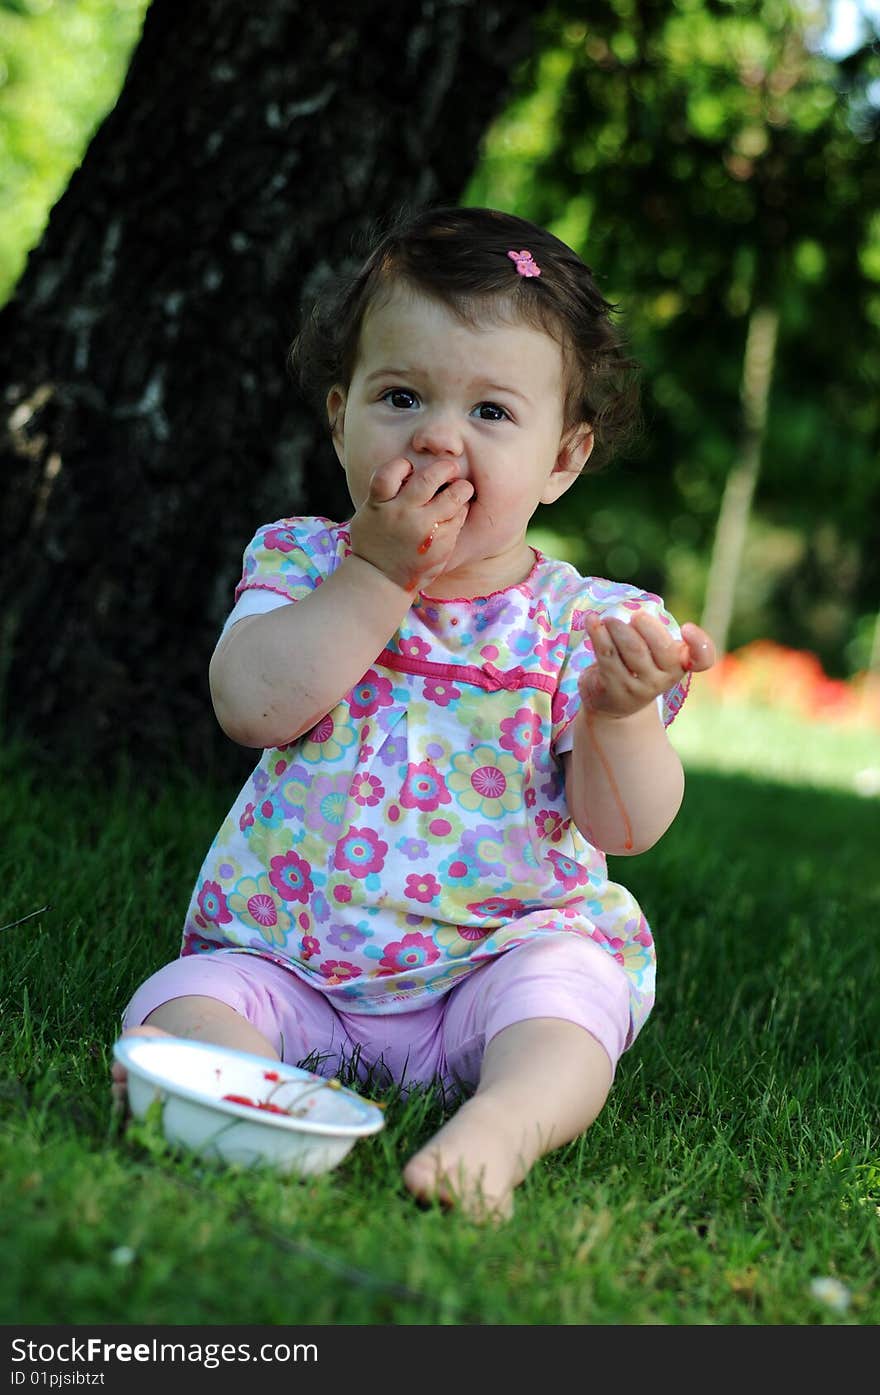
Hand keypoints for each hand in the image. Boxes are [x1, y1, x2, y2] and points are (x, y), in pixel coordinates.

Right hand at [348, 455, 473, 592]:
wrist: (382, 580)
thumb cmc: (375, 542)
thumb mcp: (368, 514)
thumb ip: (385, 493)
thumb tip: (411, 469)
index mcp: (379, 505)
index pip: (390, 472)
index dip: (402, 464)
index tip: (409, 467)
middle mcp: (402, 515)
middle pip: (429, 479)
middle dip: (445, 468)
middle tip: (451, 468)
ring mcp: (424, 530)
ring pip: (453, 497)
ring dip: (461, 488)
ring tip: (461, 488)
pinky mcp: (442, 544)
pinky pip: (458, 518)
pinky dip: (459, 511)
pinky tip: (454, 513)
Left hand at [580, 612, 715, 718]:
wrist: (615, 704)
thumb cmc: (638, 668)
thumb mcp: (654, 653)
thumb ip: (654, 634)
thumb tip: (635, 609)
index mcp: (680, 664)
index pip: (702, 658)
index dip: (700, 643)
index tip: (687, 627)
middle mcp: (664, 678)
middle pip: (662, 649)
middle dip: (648, 627)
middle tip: (636, 615)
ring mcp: (639, 688)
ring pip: (633, 651)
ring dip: (619, 628)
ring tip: (609, 619)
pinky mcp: (614, 689)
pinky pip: (607, 656)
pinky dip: (598, 634)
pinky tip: (591, 621)